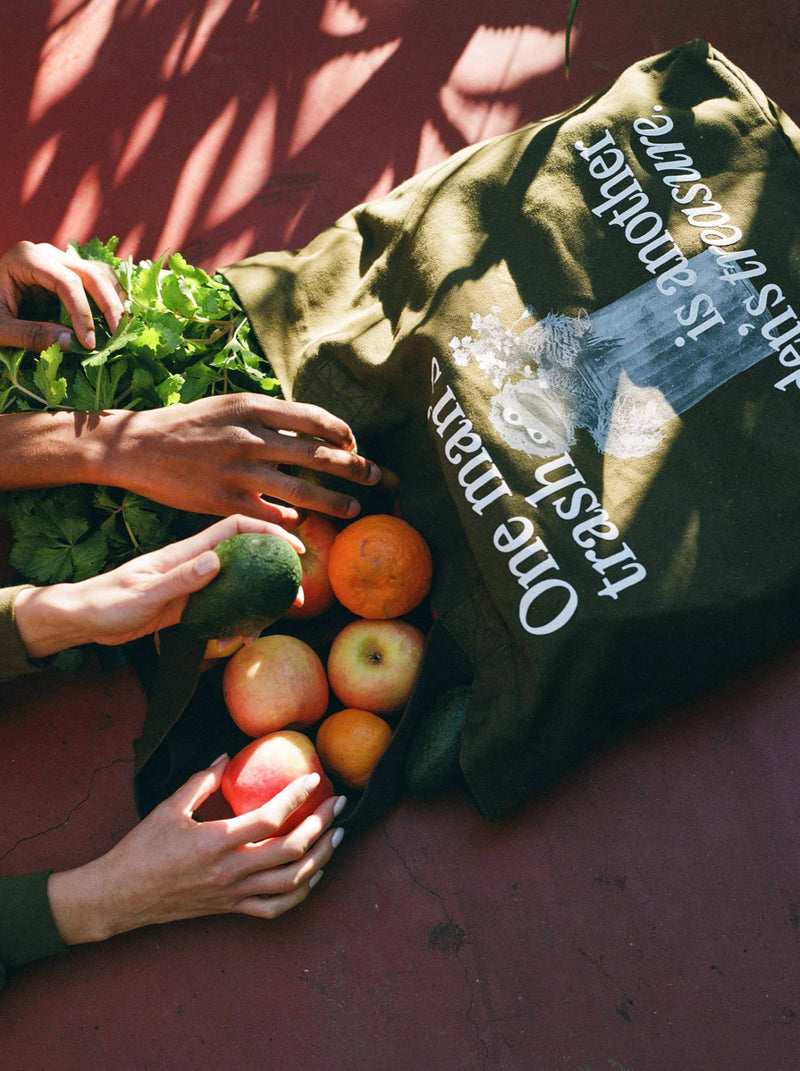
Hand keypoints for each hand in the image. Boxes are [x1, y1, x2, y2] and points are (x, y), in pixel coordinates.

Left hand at [0, 240, 124, 350]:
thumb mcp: (0, 328)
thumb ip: (32, 335)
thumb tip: (73, 344)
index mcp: (26, 258)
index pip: (67, 282)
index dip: (83, 314)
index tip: (89, 344)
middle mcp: (46, 252)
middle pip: (91, 274)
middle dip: (109, 306)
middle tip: (119, 335)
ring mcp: (60, 259)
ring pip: (101, 273)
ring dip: (115, 300)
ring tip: (121, 329)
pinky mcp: (68, 272)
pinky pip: (98, 280)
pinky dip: (110, 299)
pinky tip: (115, 321)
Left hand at [13, 513, 304, 658]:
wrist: (84, 620)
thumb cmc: (107, 602)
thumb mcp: (144, 593)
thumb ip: (181, 579)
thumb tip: (218, 561)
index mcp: (186, 552)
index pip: (235, 530)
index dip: (268, 532)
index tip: (293, 547)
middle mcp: (194, 564)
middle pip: (245, 558)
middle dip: (275, 571)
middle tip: (297, 595)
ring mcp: (193, 586)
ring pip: (238, 586)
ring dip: (259, 602)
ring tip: (272, 622)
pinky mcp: (188, 607)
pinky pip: (222, 609)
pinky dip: (236, 622)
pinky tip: (237, 640)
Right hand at [47, 758, 346, 943]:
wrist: (119, 897)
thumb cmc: (141, 850)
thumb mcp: (168, 808)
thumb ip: (200, 781)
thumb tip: (226, 756)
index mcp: (217, 841)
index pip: (271, 818)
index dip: (298, 796)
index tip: (316, 779)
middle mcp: (231, 870)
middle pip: (292, 850)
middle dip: (322, 825)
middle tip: (338, 804)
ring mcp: (234, 894)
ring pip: (292, 882)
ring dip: (321, 858)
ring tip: (337, 837)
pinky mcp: (230, 910)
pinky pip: (275, 908)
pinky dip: (301, 893)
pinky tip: (313, 874)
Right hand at [94, 394, 380, 522]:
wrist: (138, 446)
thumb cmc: (188, 425)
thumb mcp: (229, 406)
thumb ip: (268, 416)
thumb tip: (310, 428)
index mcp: (254, 407)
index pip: (316, 419)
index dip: (343, 433)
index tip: (354, 444)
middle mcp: (251, 437)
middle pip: (319, 455)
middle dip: (355, 468)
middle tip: (375, 477)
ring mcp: (240, 472)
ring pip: (303, 492)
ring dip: (335, 503)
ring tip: (353, 510)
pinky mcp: (226, 502)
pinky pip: (273, 516)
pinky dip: (292, 522)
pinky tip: (302, 526)